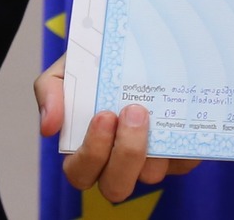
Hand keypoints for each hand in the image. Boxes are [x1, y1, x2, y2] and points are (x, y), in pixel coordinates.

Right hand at [34, 54, 200, 204]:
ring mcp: (149, 162)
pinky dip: (184, 142)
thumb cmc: (95, 67)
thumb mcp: (66, 69)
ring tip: (153, 110)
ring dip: (152, 147)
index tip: (104, 115)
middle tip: (133, 112)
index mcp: (87, 149)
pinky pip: (184, 162)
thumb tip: (49, 127)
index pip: (81, 173)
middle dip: (125, 154)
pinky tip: (180, 112)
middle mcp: (117, 163)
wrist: (135, 48)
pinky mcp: (179, 157)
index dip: (91, 153)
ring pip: (151, 176)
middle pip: (116, 186)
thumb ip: (50, 91)